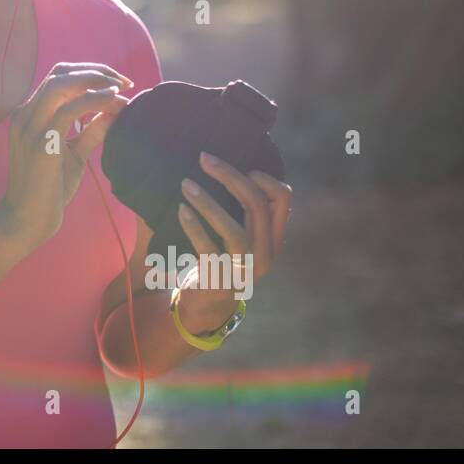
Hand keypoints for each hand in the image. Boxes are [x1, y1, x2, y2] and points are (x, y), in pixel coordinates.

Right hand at [0, 62, 132, 248]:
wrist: (26, 220)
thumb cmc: (49, 189)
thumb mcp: (75, 154)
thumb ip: (91, 131)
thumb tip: (115, 111)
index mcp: (28, 115)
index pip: (57, 78)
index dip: (88, 73)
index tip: (116, 82)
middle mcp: (24, 115)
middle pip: (59, 73)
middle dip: (95, 71)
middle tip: (124, 80)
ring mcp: (29, 127)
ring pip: (60, 85)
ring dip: (94, 80)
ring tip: (120, 87)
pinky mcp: (41, 144)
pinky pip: (68, 110)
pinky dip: (92, 99)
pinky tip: (112, 99)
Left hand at [174, 151, 292, 327]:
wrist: (206, 305)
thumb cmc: (220, 258)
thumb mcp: (240, 235)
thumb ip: (243, 211)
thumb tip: (222, 165)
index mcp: (274, 238)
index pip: (283, 199)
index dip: (264, 177)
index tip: (241, 165)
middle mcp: (265, 253)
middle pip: (256, 205)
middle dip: (229, 176)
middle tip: (203, 159)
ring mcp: (244, 269)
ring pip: (233, 229)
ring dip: (207, 202)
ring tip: (185, 183)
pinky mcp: (220, 279)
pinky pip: (208, 249)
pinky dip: (193, 227)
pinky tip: (180, 210)